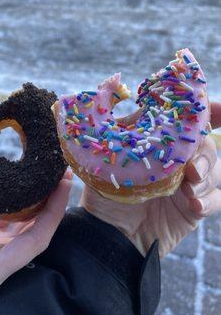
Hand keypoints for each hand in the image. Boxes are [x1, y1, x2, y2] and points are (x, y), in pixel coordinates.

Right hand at [0, 160, 71, 313]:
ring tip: (44, 177)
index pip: (36, 241)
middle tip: (60, 172)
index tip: (65, 183)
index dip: (54, 211)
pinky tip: (16, 190)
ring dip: (35, 205)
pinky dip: (13, 208)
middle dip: (51, 204)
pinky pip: (3, 228)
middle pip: (34, 234)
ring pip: (21, 231)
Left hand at [82, 102, 220, 257]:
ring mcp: (188, 185)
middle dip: (206, 151)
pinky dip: (209, 200)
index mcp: (162, 145)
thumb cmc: (106, 191)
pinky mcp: (193, 209)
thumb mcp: (108, 153)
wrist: (108, 232)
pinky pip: (215, 200)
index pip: (190, 125)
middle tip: (192, 165)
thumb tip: (115, 82)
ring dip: (208, 175)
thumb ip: (118, 123)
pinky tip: (194, 204)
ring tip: (191, 183)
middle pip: (208, 146)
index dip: (209, 114)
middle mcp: (178, 162)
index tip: (219, 108)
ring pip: (217, 172)